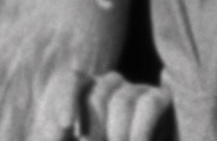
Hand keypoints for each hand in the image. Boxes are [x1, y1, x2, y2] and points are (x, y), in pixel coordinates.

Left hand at [34, 71, 175, 140]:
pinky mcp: (161, 100)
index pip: (69, 81)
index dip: (65, 100)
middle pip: (97, 93)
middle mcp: (107, 86)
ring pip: (123, 100)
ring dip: (117, 133)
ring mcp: (135, 91)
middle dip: (94, 128)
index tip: (65, 127)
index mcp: (78, 95)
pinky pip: (151, 104)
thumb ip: (55, 135)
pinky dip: (140, 130)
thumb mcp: (66, 140)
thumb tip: (67, 128)